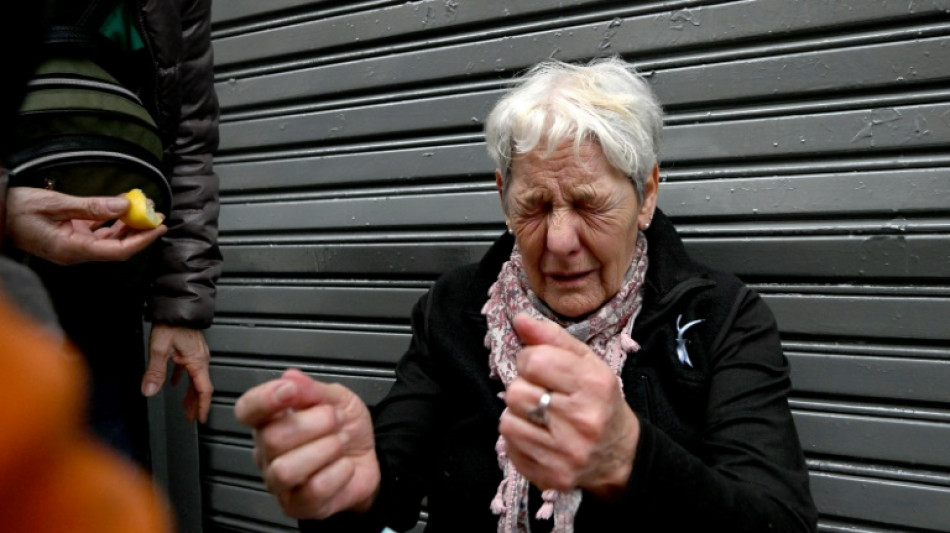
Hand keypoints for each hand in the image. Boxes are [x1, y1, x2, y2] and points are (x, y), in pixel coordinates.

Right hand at [4, 187, 165, 264]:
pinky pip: (98, 232)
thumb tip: (124, 206)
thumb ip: (91, 206)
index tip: (158, 227)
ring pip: (110, 239)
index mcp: (71, 249)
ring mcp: (73, 246)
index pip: (117, 251)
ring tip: (144, 207)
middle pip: (117, 247)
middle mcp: (76, 252)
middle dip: (140, 232)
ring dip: (128, 225)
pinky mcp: (70, 237)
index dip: (141, 240)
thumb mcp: (55, 204)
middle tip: (157, 214)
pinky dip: (112, 220)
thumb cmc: (17, 210)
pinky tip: (122, 207)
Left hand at [142, 323, 212, 422]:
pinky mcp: (191, 348)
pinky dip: (184, 378)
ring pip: (196, 378)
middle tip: (191, 417)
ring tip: (185, 404)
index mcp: (197, 362)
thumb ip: (155, 371)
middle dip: (196, 403)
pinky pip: (190, 369)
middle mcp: (200, 359)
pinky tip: (175, 381)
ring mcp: (197, 353)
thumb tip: (149, 390)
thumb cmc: (173, 323)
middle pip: (201, 387)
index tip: (201, 419)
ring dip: (190, 393)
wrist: (179, 305)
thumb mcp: (160, 349)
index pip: (204, 390)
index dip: (203, 406)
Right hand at [234, 369, 379, 519]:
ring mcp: (279, 481)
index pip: (247, 409)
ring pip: (285, 469)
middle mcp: (268, 451)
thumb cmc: (345, 428)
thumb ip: (313, 389)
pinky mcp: (297, 504)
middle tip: (335, 420)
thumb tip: (290, 377)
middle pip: (272, 438)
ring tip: (339, 444)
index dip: (264, 399)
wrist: (369, 458)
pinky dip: (338, 472)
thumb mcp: (337, 398)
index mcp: (272, 420)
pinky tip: (343, 466)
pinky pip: (314, 489)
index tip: (290, 391)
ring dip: (324, 450)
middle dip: (315, 424)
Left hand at [499, 313, 639, 501]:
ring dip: (518, 415)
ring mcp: (567, 453)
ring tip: (540, 416)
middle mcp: (582, 421)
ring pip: (507, 421)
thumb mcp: (586, 362)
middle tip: (543, 394)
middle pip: (516, 392)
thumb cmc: (599, 400)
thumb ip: (551, 338)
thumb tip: (519, 319)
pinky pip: (510, 446)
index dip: (530, 360)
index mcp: (594, 385)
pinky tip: (540, 436)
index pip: (534, 360)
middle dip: (523, 389)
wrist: (619, 454)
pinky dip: (518, 438)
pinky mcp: (552, 476)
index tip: (541, 368)